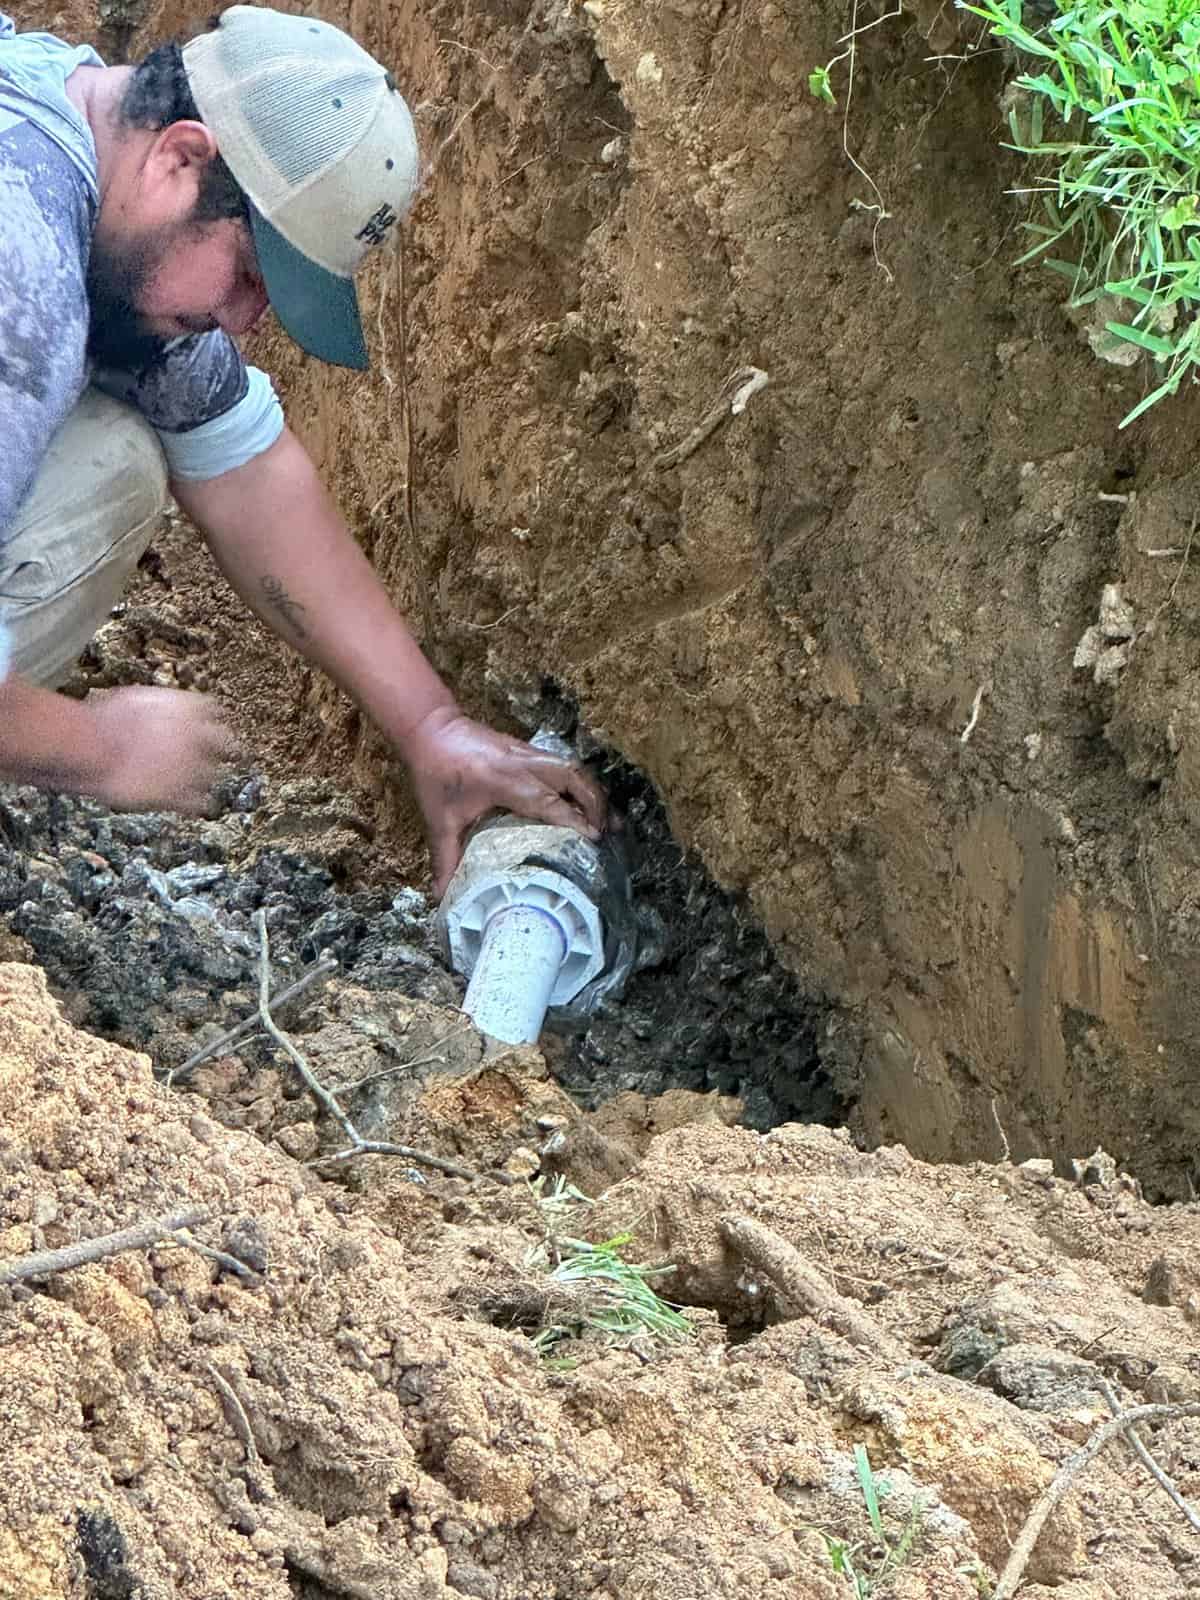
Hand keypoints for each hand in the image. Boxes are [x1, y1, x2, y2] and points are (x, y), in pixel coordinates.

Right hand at [80, 688, 241, 813]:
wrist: (92, 748)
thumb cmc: (102, 720)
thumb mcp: (133, 700)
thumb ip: (155, 708)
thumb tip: (152, 712)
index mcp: (188, 707)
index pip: (213, 711)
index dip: (207, 721)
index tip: (203, 726)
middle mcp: (198, 736)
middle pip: (226, 743)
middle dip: (220, 750)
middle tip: (215, 757)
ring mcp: (192, 766)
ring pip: (214, 776)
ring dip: (206, 779)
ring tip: (198, 783)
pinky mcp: (181, 794)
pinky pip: (201, 803)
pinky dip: (197, 804)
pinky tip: (193, 805)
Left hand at [400, 707, 608, 896]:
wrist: (431, 729)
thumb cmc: (434, 773)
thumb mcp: (438, 819)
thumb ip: (445, 858)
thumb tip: (443, 896)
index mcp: (502, 779)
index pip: (548, 800)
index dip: (574, 820)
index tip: (595, 839)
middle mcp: (523, 763)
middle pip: (573, 777)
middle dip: (596, 804)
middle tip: (608, 833)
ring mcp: (529, 753)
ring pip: (574, 768)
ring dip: (594, 793)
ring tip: (609, 821)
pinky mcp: (530, 750)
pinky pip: (565, 765)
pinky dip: (582, 783)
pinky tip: (589, 802)